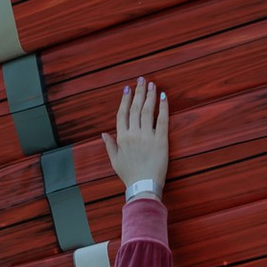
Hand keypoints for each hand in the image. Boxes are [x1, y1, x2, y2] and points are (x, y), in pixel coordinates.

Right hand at [101, 78, 168, 197]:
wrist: (143, 186)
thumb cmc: (129, 175)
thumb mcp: (114, 160)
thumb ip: (109, 145)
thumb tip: (103, 133)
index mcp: (121, 138)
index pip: (122, 113)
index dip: (125, 99)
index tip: (127, 88)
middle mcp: (133, 134)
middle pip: (135, 108)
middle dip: (139, 92)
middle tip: (142, 80)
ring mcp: (147, 136)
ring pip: (148, 111)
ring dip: (150, 95)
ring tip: (152, 84)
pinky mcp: (160, 140)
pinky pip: (162, 120)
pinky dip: (163, 107)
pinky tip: (164, 97)